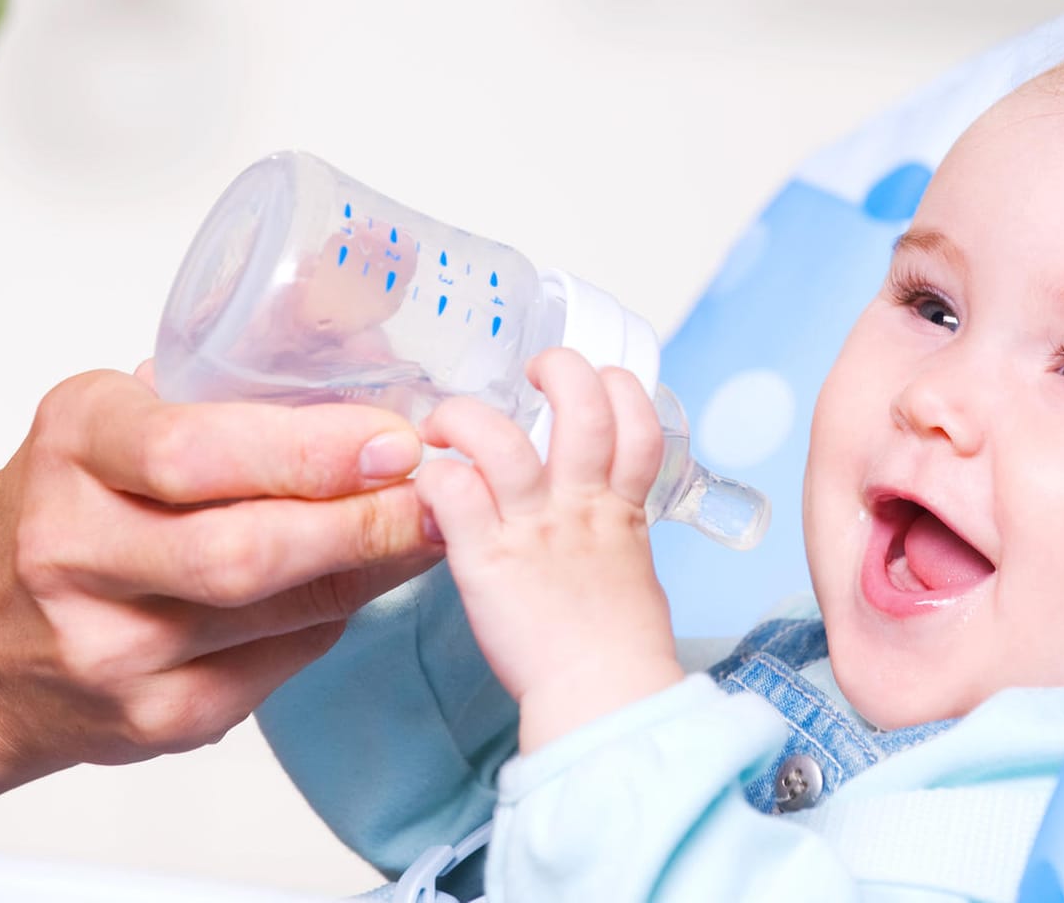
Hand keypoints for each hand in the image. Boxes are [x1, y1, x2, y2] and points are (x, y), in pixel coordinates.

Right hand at [0, 365, 441, 774]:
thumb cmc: (67, 504)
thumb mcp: (119, 414)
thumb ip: (232, 388)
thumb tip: (380, 364)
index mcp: (73, 448)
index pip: (192, 453)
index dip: (312, 450)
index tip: (396, 440)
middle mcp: (75, 552)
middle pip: (245, 551)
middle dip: (363, 521)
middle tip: (438, 493)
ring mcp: (112, 650)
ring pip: (279, 612)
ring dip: (373, 566)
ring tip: (427, 525)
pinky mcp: (155, 718)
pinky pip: (284, 663)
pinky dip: (338, 616)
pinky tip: (362, 578)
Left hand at [415, 348, 683, 751]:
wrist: (604, 696)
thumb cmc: (618, 644)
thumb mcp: (631, 566)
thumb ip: (611, 526)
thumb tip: (597, 515)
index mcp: (621, 504)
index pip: (637, 417)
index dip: (616, 385)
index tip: (591, 385)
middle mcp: (580, 503)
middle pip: (583, 404)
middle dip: (559, 369)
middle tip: (529, 374)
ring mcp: (533, 527)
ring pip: (502, 439)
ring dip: (467, 416)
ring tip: (449, 422)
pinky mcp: (486, 558)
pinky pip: (453, 491)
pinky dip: (433, 475)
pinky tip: (426, 482)